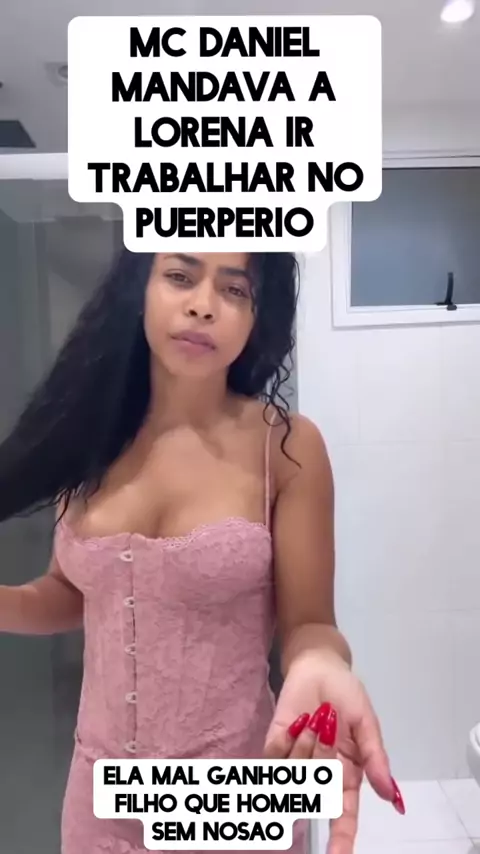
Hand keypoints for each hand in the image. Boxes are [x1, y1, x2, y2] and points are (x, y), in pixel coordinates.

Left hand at [263, 652, 404, 853]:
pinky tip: (297, 720)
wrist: (317, 667)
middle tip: (327, 724)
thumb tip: (391, 796)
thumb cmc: (347, 695)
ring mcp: (295, 762)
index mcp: (346, 775)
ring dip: (306, 745)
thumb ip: (376, 758)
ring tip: (315, 718)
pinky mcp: (274, 746)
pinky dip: (288, 739)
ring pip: (294, 775)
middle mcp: (319, 775)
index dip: (340, 840)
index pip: (343, 817)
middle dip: (320, 758)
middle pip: (314, 791)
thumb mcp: (368, 723)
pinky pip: (275, 757)